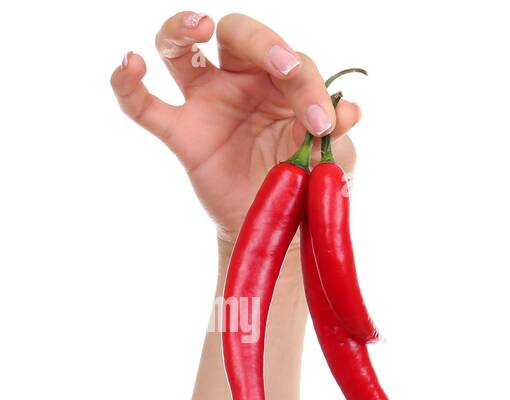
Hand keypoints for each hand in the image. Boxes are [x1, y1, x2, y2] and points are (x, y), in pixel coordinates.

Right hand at [110, 11, 360, 244]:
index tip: (323, 124)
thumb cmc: (306, 184)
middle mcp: (241, 81)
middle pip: (237, 35)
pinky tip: (129, 63)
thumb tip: (349, 109)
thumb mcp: (330, 161)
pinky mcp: (181, 133)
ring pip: (179, 49)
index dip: (309, 87)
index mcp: (282, 82)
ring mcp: (206, 103)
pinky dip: (127, 83)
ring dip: (181, 29)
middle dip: (262, 43)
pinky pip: (142, 104)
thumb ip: (335, 134)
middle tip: (284, 67)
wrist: (279, 229)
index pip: (292, 64)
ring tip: (198, 27)